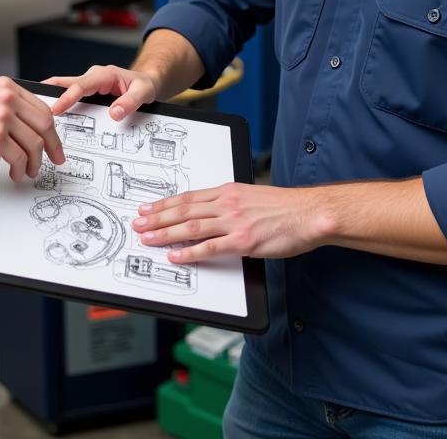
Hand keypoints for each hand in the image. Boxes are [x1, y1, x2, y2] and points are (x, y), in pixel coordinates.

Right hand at [0, 77, 64, 182]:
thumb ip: (8, 105)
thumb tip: (28, 126)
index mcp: (6, 87)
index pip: (41, 107)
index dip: (51, 128)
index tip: (54, 140)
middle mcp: (7, 99)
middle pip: (44, 124)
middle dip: (52, 146)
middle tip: (55, 158)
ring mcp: (2, 117)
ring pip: (34, 143)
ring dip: (34, 162)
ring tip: (28, 170)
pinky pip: (18, 157)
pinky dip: (20, 169)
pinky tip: (15, 172)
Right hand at [45, 64, 157, 119]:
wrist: (147, 82)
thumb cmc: (144, 85)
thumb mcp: (143, 92)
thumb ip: (130, 102)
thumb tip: (114, 113)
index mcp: (104, 75)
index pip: (81, 85)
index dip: (67, 97)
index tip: (56, 109)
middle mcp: (93, 77)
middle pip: (66, 83)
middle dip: (48, 91)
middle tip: (32, 102)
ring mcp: (89, 84)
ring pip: (65, 88)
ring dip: (52, 97)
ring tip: (34, 109)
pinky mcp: (88, 92)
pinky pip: (70, 95)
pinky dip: (60, 101)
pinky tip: (50, 113)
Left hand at [131, 183, 327, 262]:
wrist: (307, 213)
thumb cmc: (283, 207)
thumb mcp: (250, 195)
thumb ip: (229, 203)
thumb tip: (210, 212)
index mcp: (227, 192)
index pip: (188, 197)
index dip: (164, 204)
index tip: (147, 209)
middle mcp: (226, 204)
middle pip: (184, 210)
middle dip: (157, 218)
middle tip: (139, 224)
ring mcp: (234, 222)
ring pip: (192, 227)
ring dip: (166, 234)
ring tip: (149, 239)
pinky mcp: (244, 241)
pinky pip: (211, 247)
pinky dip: (191, 252)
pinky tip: (176, 256)